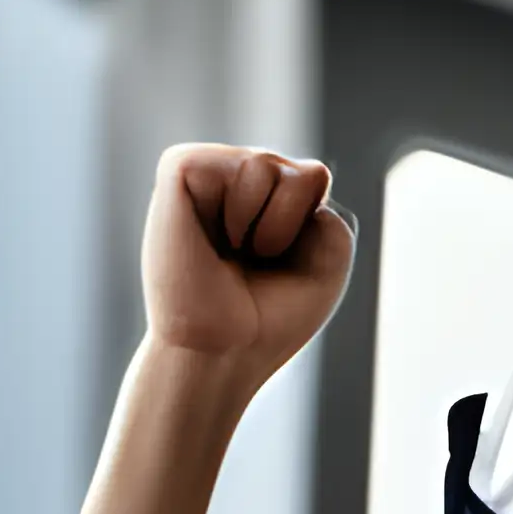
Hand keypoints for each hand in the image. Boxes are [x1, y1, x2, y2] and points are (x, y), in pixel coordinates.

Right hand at [137, 146, 351, 390]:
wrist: (223, 350)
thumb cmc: (269, 317)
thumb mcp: (325, 265)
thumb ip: (333, 216)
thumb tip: (302, 173)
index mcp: (267, 198)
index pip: (316, 176)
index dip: (312, 227)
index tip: (279, 266)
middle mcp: (237, 180)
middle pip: (306, 170)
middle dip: (292, 227)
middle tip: (253, 262)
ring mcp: (208, 172)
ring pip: (270, 163)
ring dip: (268, 225)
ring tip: (232, 251)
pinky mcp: (179, 167)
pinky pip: (241, 163)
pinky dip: (242, 208)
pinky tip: (216, 236)